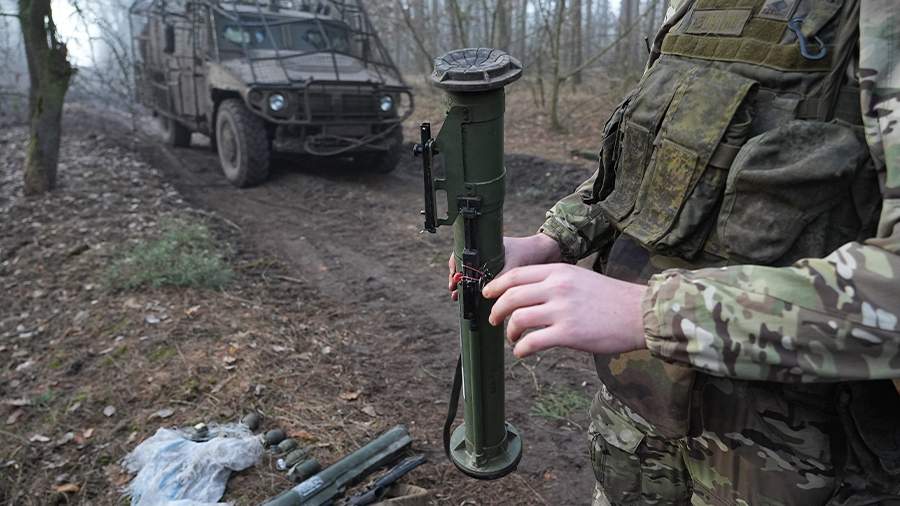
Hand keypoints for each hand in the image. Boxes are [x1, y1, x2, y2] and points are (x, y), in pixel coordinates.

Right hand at [448, 234, 561, 300]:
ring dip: (465, 285)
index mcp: (485, 246)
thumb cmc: (530, 252)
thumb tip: (485, 292)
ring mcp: (491, 263)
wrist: (548, 252)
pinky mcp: (499, 272)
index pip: (460, 254)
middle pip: (463, 267)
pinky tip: (475, 299)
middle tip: (455, 291)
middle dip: (457, 279)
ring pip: (472, 275)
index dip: (454, 267)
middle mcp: (485, 254)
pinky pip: (482, 280)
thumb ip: (501, 278)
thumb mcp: (513, 266)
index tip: (454, 279)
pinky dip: (476, 288)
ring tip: (460, 296)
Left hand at [481, 264, 647, 357]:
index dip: (496, 286)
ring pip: (518, 319)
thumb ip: (555, 283)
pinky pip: (532, 342)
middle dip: (496, 310)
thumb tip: (529, 294)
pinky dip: (521, 349)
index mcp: (558, 271)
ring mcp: (562, 310)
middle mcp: (557, 287)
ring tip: (512, 338)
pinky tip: (522, 352)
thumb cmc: (612, 298)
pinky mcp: (568, 334)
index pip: (516, 275)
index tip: (488, 295)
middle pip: (511, 296)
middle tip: (493, 320)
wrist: (640, 313)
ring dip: (509, 331)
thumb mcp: (580, 278)